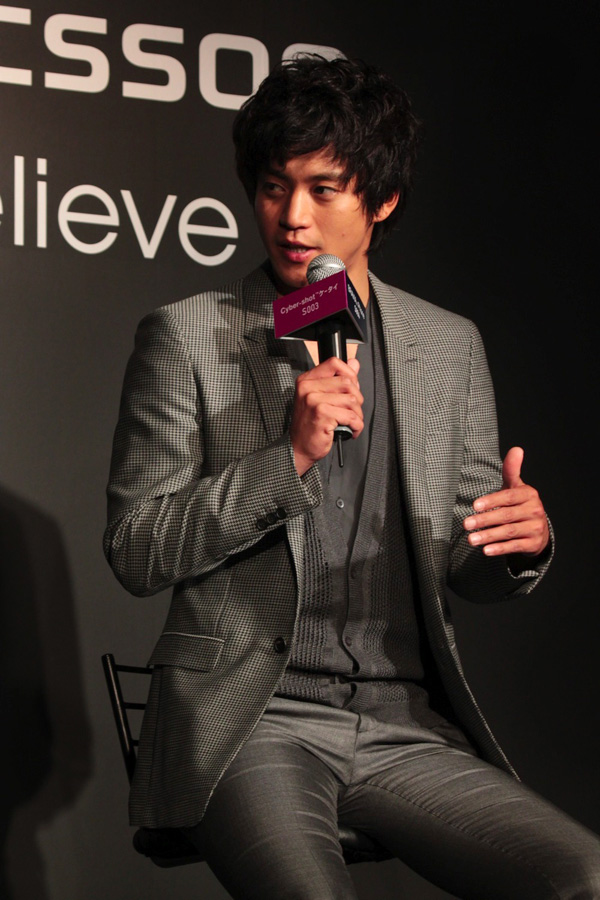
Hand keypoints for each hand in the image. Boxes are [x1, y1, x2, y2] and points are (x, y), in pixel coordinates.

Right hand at [290, 356, 363, 475]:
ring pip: (352, 400)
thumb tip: (354, 363)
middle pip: (347, 382)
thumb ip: (338, 379)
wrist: (298, 447)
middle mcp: (308, 387)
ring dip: (357, 415)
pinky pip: (351, 416)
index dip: (350, 374)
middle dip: (357, 399)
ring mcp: (314, 400)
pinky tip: (350, 431)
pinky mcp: (322, 414)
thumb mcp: (321, 398)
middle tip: (352, 411)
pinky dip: (356, 426)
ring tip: (350, 423)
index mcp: (307, 380)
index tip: (351, 390)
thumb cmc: (310, 425)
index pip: (335, 363)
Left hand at [463, 446, 548, 556]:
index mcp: (529, 494)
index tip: (475, 506)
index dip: (492, 501)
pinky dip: (500, 549)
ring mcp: (535, 528)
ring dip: (489, 536)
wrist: (539, 529)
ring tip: (471, 539)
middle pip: (506, 516)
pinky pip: (514, 546)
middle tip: (466, 524)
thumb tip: (516, 449)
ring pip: (509, 532)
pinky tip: (486, 550)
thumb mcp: (516, 486)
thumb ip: (512, 470)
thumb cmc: (520, 504)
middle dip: (485, 520)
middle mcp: (534, 511)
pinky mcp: (533, 544)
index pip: (509, 497)